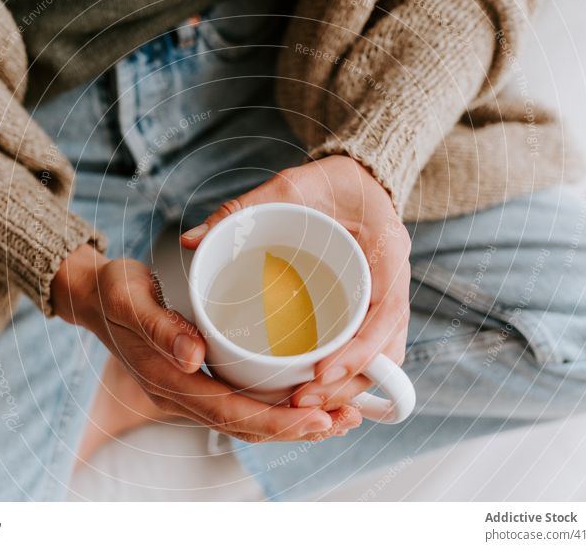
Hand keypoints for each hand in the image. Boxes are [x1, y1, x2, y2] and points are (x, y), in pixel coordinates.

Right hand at [51, 244, 359, 441]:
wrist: (95, 296)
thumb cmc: (114, 292)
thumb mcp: (130, 297)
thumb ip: (161, 327)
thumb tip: (195, 357)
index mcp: (168, 380)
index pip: (230, 413)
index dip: (277, 421)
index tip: (319, 418)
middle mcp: (182, 395)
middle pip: (247, 426)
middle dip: (298, 428)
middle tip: (346, 420)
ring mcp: (189, 391)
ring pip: (247, 420)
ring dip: (293, 423)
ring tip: (340, 415)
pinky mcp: (197, 381)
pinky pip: (241, 403)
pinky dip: (276, 407)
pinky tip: (304, 397)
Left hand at [181, 156, 410, 419]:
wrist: (357, 180)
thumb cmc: (328, 182)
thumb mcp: (289, 186)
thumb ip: (244, 209)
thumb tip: (191, 240)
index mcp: (386, 250)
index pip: (386, 312)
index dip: (358, 350)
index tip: (319, 373)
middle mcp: (394, 281)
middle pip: (387, 350)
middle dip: (346, 384)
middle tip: (299, 401)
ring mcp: (387, 299)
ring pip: (382, 360)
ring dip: (347, 388)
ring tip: (301, 404)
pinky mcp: (372, 311)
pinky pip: (371, 353)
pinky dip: (348, 375)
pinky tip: (315, 388)